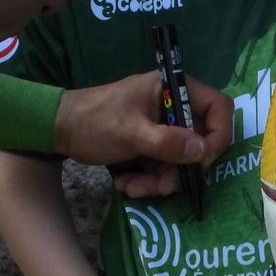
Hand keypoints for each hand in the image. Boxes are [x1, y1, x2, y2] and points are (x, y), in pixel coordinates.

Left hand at [52, 71, 233, 196]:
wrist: (58, 129)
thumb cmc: (93, 121)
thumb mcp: (130, 132)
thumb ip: (167, 142)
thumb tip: (202, 150)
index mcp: (173, 88)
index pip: (218, 107)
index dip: (218, 135)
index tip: (202, 161)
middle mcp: (173, 106)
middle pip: (200, 141)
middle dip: (181, 169)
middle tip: (162, 185)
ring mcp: (163, 126)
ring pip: (182, 160)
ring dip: (161, 180)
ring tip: (134, 188)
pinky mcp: (152, 144)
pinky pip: (165, 166)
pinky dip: (149, 180)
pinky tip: (127, 184)